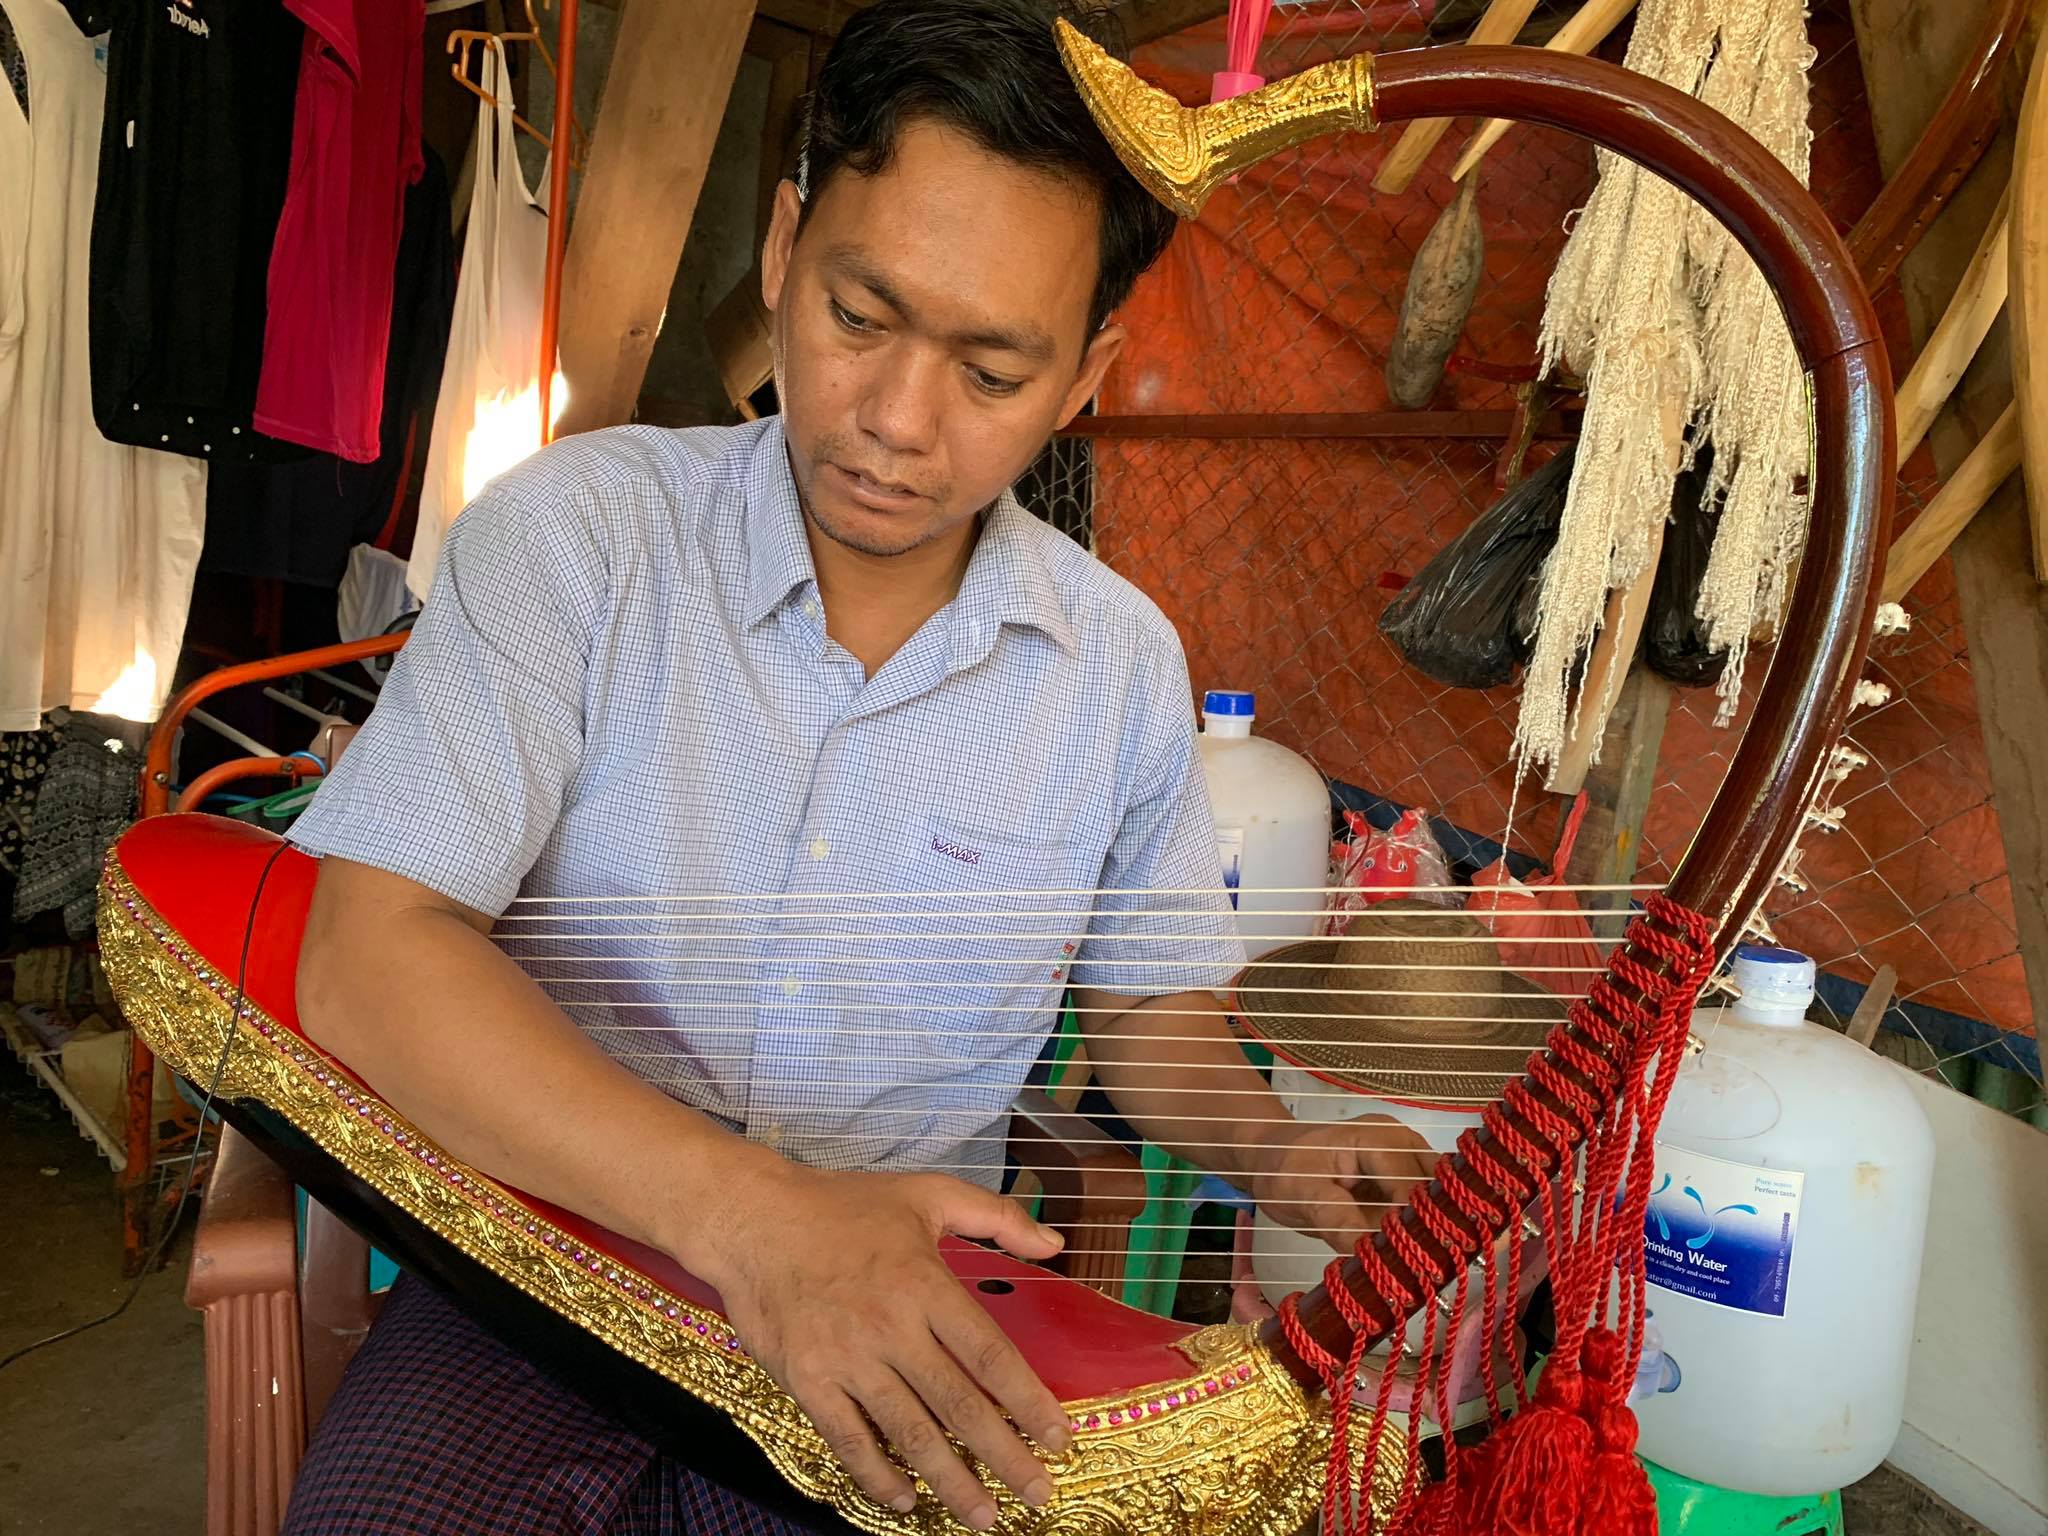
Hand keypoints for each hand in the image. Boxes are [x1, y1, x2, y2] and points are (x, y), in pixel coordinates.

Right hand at [681, 1157, 1072, 1529]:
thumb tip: (1057, 1244)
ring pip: (910, 1433)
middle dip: (1005, 1457)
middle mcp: (891, 1327)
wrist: (754, 1218)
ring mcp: (846, 1359)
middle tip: (1038, 1495)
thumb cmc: (842, 1205)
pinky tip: (906, 1499)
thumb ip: (997, 1216)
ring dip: (951, 1481)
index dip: (1028, 1402)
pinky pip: (849, 1440)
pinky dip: (878, 1476)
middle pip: (959, 1405)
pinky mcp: (807, 1380)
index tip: (1059, 1438)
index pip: (990, 1355)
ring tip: (985, 1517)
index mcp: (925, 1283)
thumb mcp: (927, 1193)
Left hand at [1240, 1116, 1438, 1249]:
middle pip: (1438, 1185)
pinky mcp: (1406, 1179)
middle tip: (1424, 1265)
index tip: (1411, 1260)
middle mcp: (1400, 1142)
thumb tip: (1368, 1248)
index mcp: (1374, 1138)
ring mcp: (1407, 1158)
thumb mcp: (1297, 1193)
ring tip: (1423, 1263)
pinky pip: (1428, 1203)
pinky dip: (1425, 1227)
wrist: (1273, 1159)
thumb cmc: (1282, 1170)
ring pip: (1441, 1195)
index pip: (1410, 1182)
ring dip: (1434, 1227)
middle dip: (1434, 1224)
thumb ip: (1332, 1216)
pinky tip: (1419, 1253)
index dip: (1414, 1222)